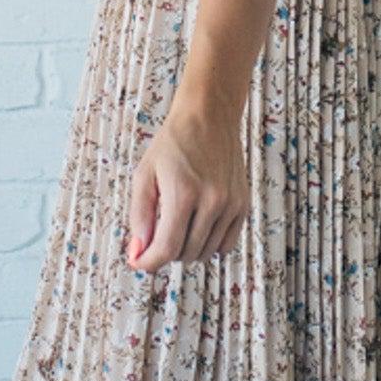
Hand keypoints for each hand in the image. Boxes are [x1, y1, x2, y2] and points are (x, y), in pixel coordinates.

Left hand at [125, 101, 249, 271]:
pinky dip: (209, 245)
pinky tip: (197, 229)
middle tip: (155, 236)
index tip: (138, 262)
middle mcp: (211, 201)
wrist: (209, 117)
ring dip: (186, 250)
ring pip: (206, 252)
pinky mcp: (243, 205)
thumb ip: (139, 215)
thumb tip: (138, 251)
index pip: (166, 248)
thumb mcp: (144, 174)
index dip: (148, 263)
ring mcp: (231, 204)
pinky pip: (226, 244)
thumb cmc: (173, 144)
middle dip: (165, 253)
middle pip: (185, 253)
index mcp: (183, 193)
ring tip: (176, 228)